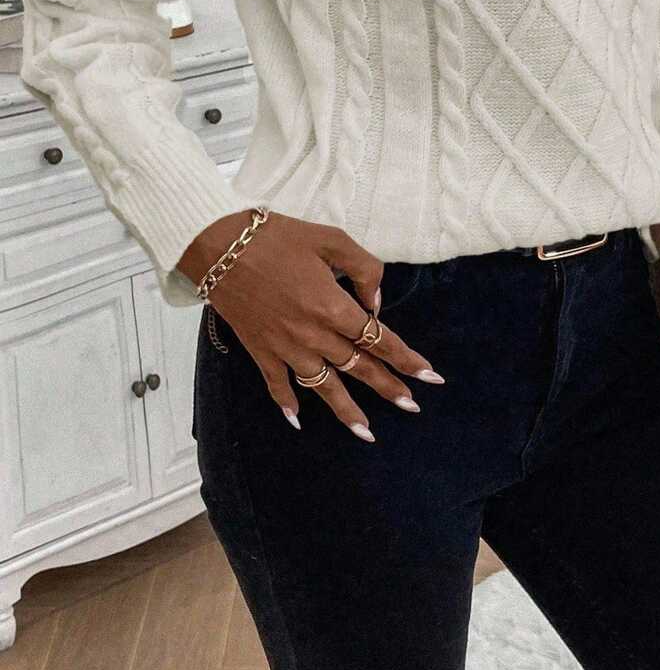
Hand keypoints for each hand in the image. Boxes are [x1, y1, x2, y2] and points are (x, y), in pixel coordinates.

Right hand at [179, 211, 444, 440]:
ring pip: (324, 387)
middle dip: (388, 388)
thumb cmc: (278, 237)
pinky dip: (287, 404)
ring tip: (367, 433)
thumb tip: (376, 304)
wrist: (220, 246)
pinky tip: (298, 421)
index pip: (379, 340)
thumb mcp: (331, 238)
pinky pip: (277, 386)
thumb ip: (364, 269)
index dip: (406, 359)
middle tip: (412, 407)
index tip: (429, 377)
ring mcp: (286, 347)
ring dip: (347, 411)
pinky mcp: (260, 351)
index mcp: (333, 307)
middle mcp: (314, 335)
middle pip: (358, 368)